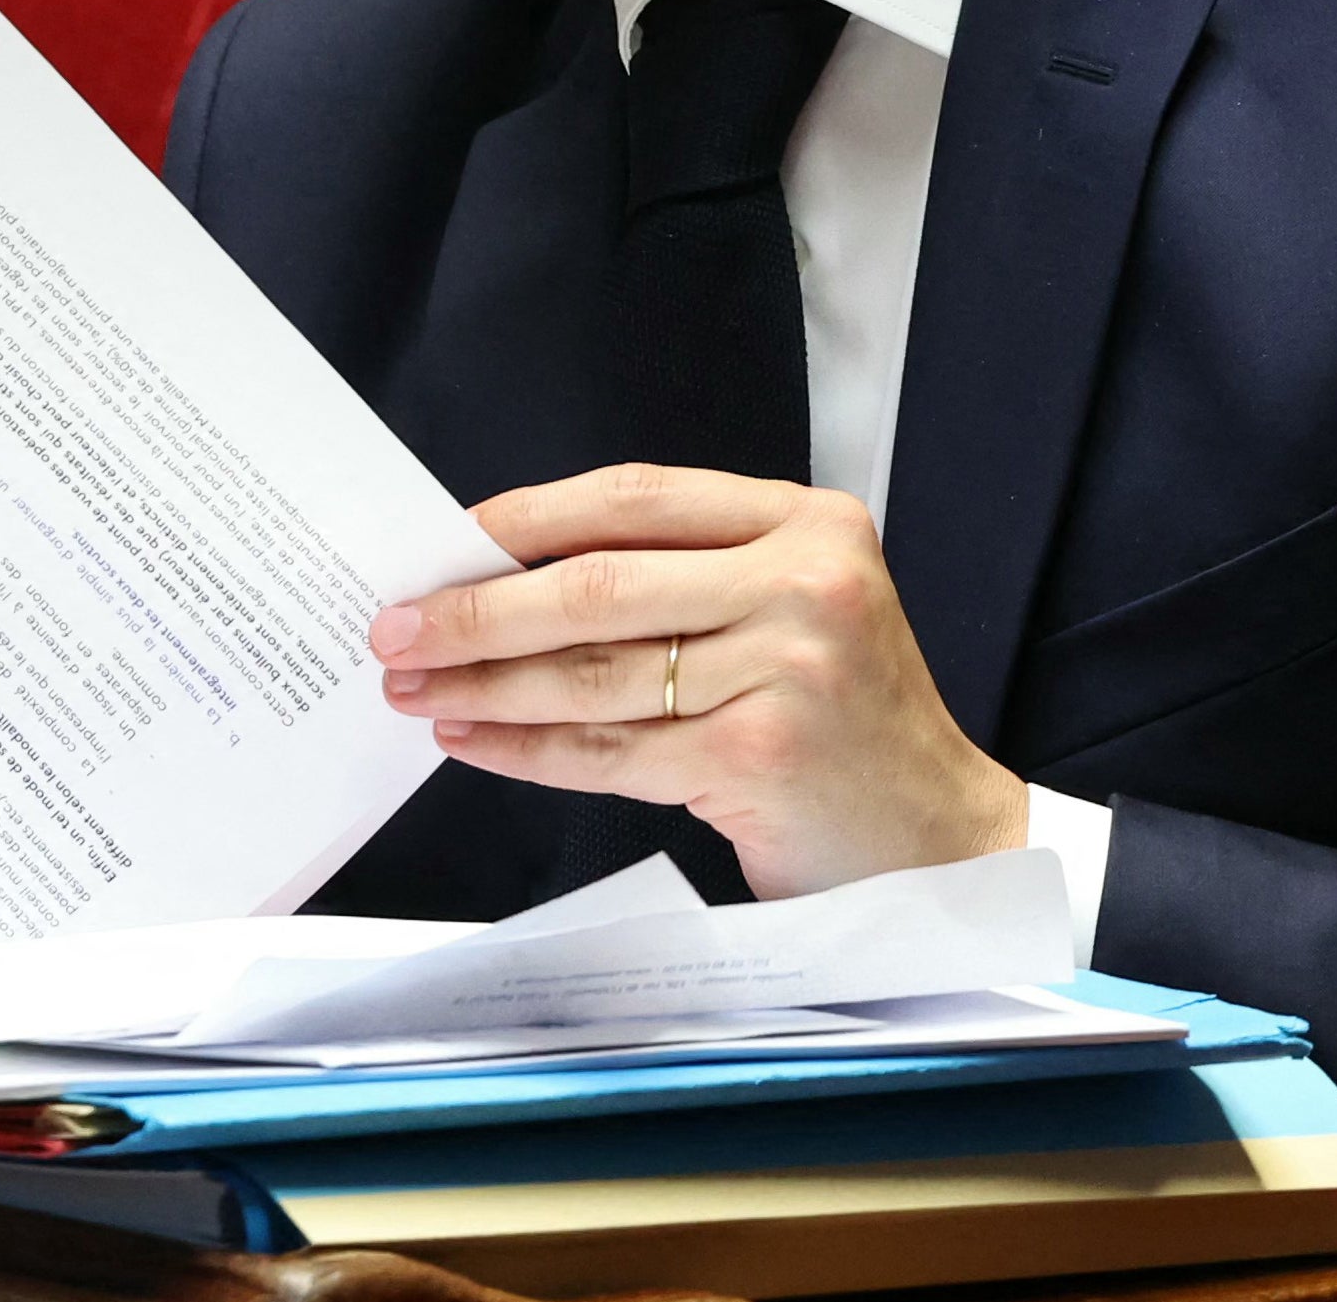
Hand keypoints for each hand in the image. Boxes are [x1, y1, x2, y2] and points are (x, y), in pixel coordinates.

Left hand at [368, 464, 1026, 899]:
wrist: (942, 837)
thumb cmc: (837, 717)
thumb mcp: (787, 608)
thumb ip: (678, 576)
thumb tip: (499, 570)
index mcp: (806, 524)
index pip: (636, 498)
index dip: (529, 518)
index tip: (446, 539)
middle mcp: (804, 584)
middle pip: (598, 586)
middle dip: (478, 609)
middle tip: (394, 623)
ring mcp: (787, 670)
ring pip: (593, 672)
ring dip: (485, 684)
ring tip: (415, 687)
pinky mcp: (760, 755)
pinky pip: (609, 749)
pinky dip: (527, 747)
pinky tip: (473, 738)